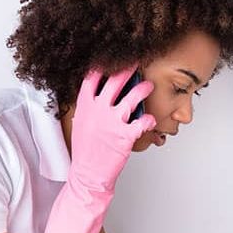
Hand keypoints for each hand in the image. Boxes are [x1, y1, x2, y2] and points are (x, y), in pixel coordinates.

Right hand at [69, 67, 155, 191]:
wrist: (88, 173)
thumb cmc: (85, 150)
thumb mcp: (81, 122)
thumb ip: (89, 106)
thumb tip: (97, 93)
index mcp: (85, 106)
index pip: (92, 77)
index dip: (103, 65)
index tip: (112, 58)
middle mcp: (98, 110)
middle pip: (115, 81)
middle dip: (128, 69)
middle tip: (136, 63)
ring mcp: (112, 122)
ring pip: (132, 98)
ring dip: (143, 89)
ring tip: (148, 85)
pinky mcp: (125, 136)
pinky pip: (142, 122)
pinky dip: (149, 120)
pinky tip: (151, 120)